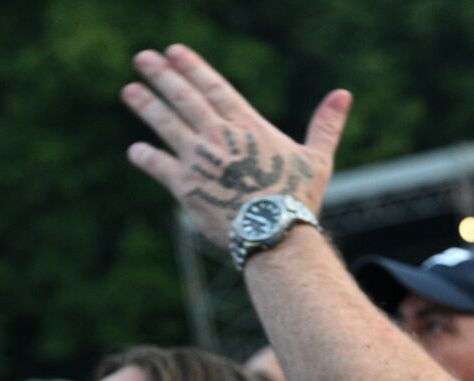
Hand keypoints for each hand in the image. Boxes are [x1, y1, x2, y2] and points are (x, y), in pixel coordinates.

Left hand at [121, 44, 351, 244]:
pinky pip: (159, 166)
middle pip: (184, 98)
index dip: (192, 67)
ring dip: (146, 105)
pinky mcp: (185, 186)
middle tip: (142, 59)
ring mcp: (199, 160)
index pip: (214, 88)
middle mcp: (219, 137)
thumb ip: (326, 124)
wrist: (275, 234)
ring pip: (166, 124)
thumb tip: (344, 94)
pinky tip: (136, 150)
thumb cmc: (299, 199)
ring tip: (129, 91)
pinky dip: (146, 157)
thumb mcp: (317, 159)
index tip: (173, 52)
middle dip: (162, 76)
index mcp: (249, 127)